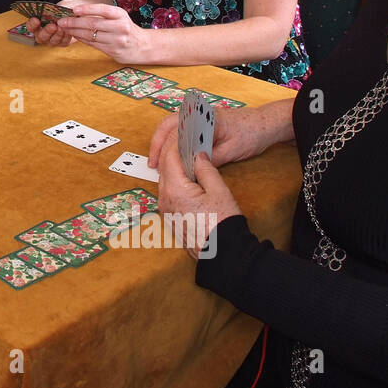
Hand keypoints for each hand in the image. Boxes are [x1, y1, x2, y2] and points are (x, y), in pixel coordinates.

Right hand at [29, 0, 84, 46]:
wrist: (81, 12)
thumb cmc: (68, 8)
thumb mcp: (63, 4)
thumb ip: (58, 8)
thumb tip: (56, 11)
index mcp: (39, 23)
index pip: (31, 26)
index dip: (32, 24)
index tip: (36, 19)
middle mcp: (44, 33)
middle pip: (40, 37)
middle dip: (46, 31)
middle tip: (53, 26)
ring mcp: (53, 39)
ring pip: (51, 41)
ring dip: (57, 35)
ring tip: (62, 28)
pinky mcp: (63, 42)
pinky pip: (62, 42)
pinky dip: (65, 37)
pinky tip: (68, 31)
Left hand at [53, 2, 153, 63]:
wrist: (143, 46)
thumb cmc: (127, 29)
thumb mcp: (119, 17)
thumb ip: (103, 15)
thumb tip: (77, 13)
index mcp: (121, 15)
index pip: (102, 9)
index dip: (87, 9)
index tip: (73, 10)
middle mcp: (120, 27)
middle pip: (93, 24)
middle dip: (74, 22)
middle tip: (61, 21)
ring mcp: (117, 40)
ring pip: (91, 35)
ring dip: (75, 32)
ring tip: (65, 28)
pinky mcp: (113, 51)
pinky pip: (93, 44)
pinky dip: (82, 39)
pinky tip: (74, 36)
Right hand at [148, 102, 293, 169]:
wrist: (265, 124)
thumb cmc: (251, 134)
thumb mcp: (232, 150)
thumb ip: (211, 159)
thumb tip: (190, 169)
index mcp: (204, 118)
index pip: (177, 130)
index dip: (165, 147)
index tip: (160, 163)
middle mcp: (198, 114)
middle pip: (167, 124)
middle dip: (157, 143)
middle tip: (153, 164)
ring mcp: (198, 117)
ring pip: (171, 126)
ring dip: (162, 142)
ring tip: (158, 161)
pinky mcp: (200, 123)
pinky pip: (180, 129)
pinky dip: (172, 142)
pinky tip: (171, 156)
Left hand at [157, 141, 242, 258]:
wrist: (222, 253)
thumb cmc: (223, 223)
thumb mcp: (219, 190)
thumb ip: (206, 169)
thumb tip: (197, 155)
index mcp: (174, 188)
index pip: (170, 157)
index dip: (178, 143)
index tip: (186, 134)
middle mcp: (164, 198)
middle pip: (164, 168)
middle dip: (174, 153)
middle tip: (188, 143)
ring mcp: (165, 209)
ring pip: (165, 180)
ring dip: (174, 168)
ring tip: (189, 158)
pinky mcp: (169, 216)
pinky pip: (168, 192)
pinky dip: (174, 181)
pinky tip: (187, 178)